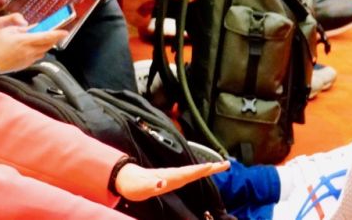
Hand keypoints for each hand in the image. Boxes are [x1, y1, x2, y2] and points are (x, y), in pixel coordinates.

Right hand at [0, 14, 69, 71]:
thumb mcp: (7, 30)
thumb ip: (21, 28)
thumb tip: (32, 27)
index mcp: (25, 41)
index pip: (46, 37)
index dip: (57, 34)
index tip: (64, 31)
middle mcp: (29, 51)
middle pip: (48, 44)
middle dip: (53, 38)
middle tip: (55, 32)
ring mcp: (28, 59)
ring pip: (43, 51)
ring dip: (45, 44)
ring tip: (41, 38)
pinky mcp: (25, 65)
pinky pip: (37, 56)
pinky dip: (38, 50)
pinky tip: (31, 46)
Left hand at [114, 162, 229, 201]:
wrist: (126, 179)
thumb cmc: (134, 185)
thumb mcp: (142, 188)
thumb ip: (151, 185)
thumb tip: (162, 183)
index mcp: (170, 177)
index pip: (188, 172)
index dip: (200, 170)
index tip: (213, 165)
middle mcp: (173, 175)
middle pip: (195, 170)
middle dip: (210, 167)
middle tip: (226, 164)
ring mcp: (173, 176)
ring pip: (193, 171)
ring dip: (207, 168)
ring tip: (219, 165)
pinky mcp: (171, 178)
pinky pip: (188, 174)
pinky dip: (199, 172)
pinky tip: (204, 171)